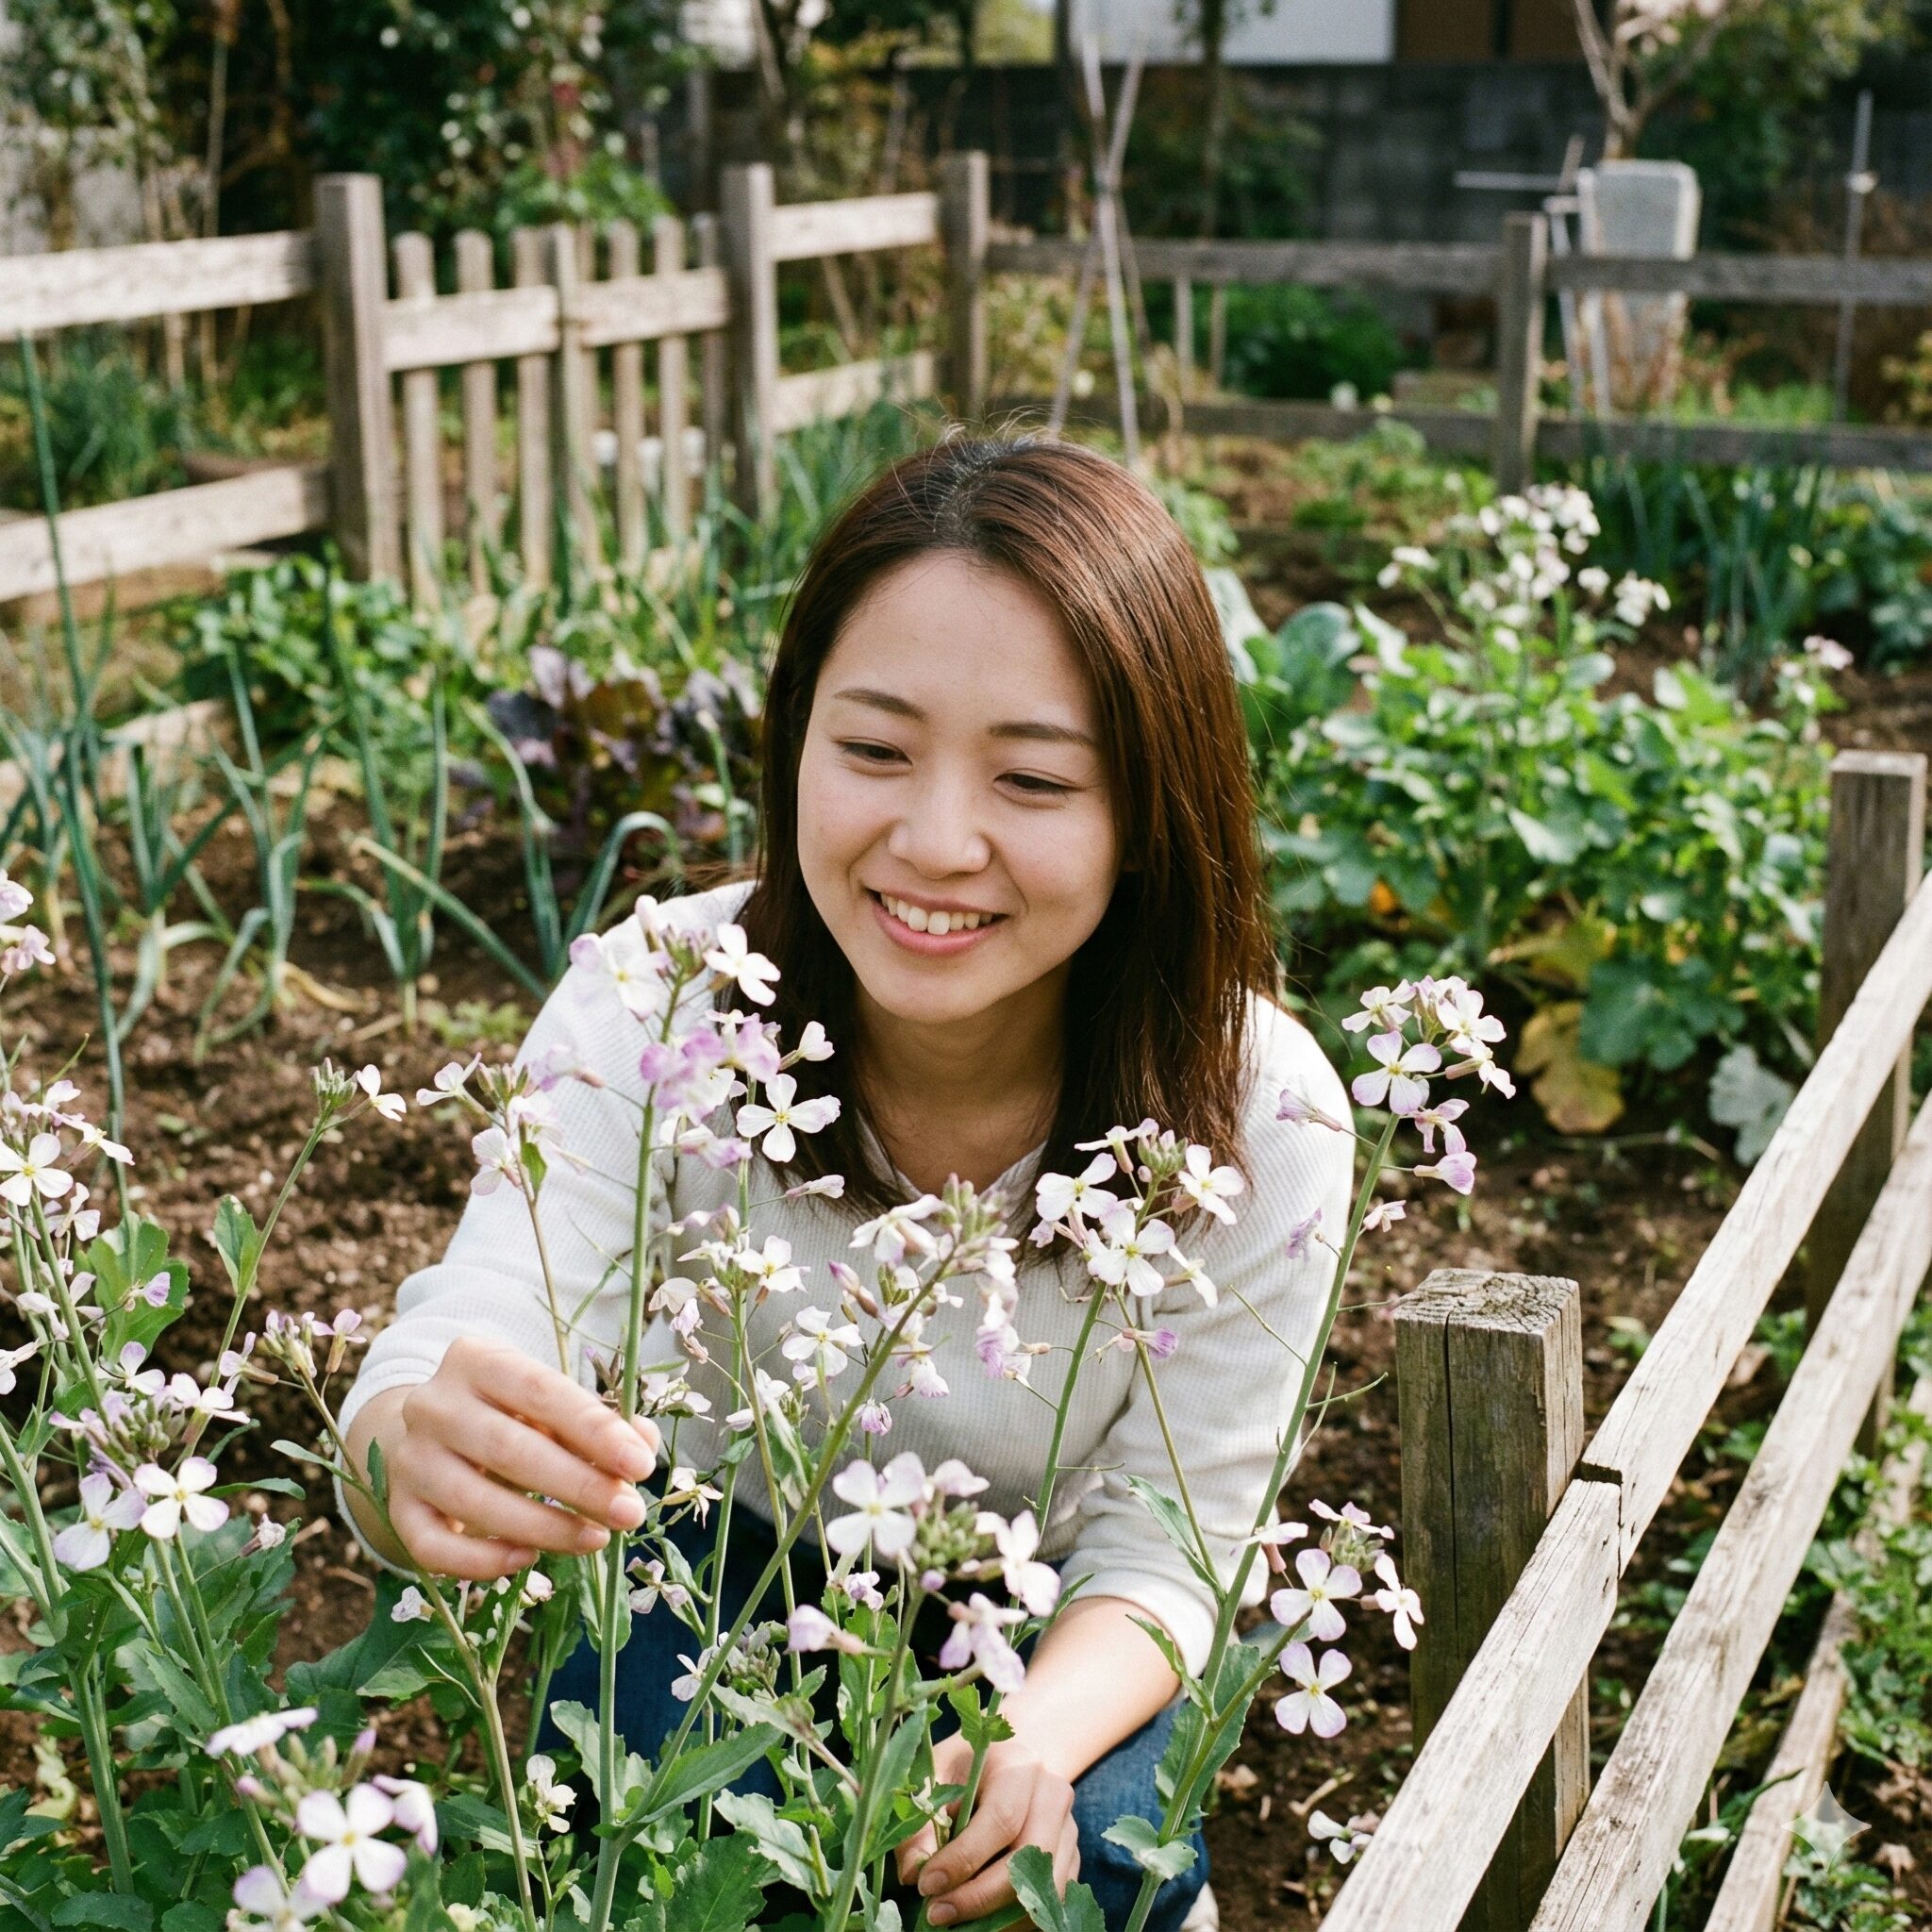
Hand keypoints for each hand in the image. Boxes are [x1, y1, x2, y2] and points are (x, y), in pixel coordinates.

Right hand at [347, 1337, 660, 1578]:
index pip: (541, 1391)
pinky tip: (528, 1560)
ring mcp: (409, 1458)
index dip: (594, 1429)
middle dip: (578, 1485)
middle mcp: (433, 1404)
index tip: (640, 1464)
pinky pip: (433, 1547)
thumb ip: (599, 1422)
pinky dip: (482, 1561)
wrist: (428, 1434)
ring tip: (596, 1539)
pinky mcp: (397, 1508)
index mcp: (476, 1360)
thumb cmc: (509, 1414)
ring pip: (474, 1502)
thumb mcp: (551, 1403)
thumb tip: (641, 1447)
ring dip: (544, 1527)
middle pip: (509, 1449)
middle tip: (629, 1512)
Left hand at [897, 1733, 1079, 1926]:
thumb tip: (913, 1873)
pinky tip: (982, 1918)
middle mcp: (1052, 1795)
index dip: (964, 1858)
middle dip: (981, 1896)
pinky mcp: (1071, 1856)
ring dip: (1000, 1913)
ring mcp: (1068, 1827)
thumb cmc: (964, 1768)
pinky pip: (1052, 1899)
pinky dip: (1017, 1917)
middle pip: (1029, 1857)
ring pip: (1046, 1886)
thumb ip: (921, 1821)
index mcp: (1019, 1766)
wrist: (1010, 1759)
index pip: (1002, 1819)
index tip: (926, 1885)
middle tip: (936, 1913)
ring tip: (957, 1917)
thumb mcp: (934, 1777)